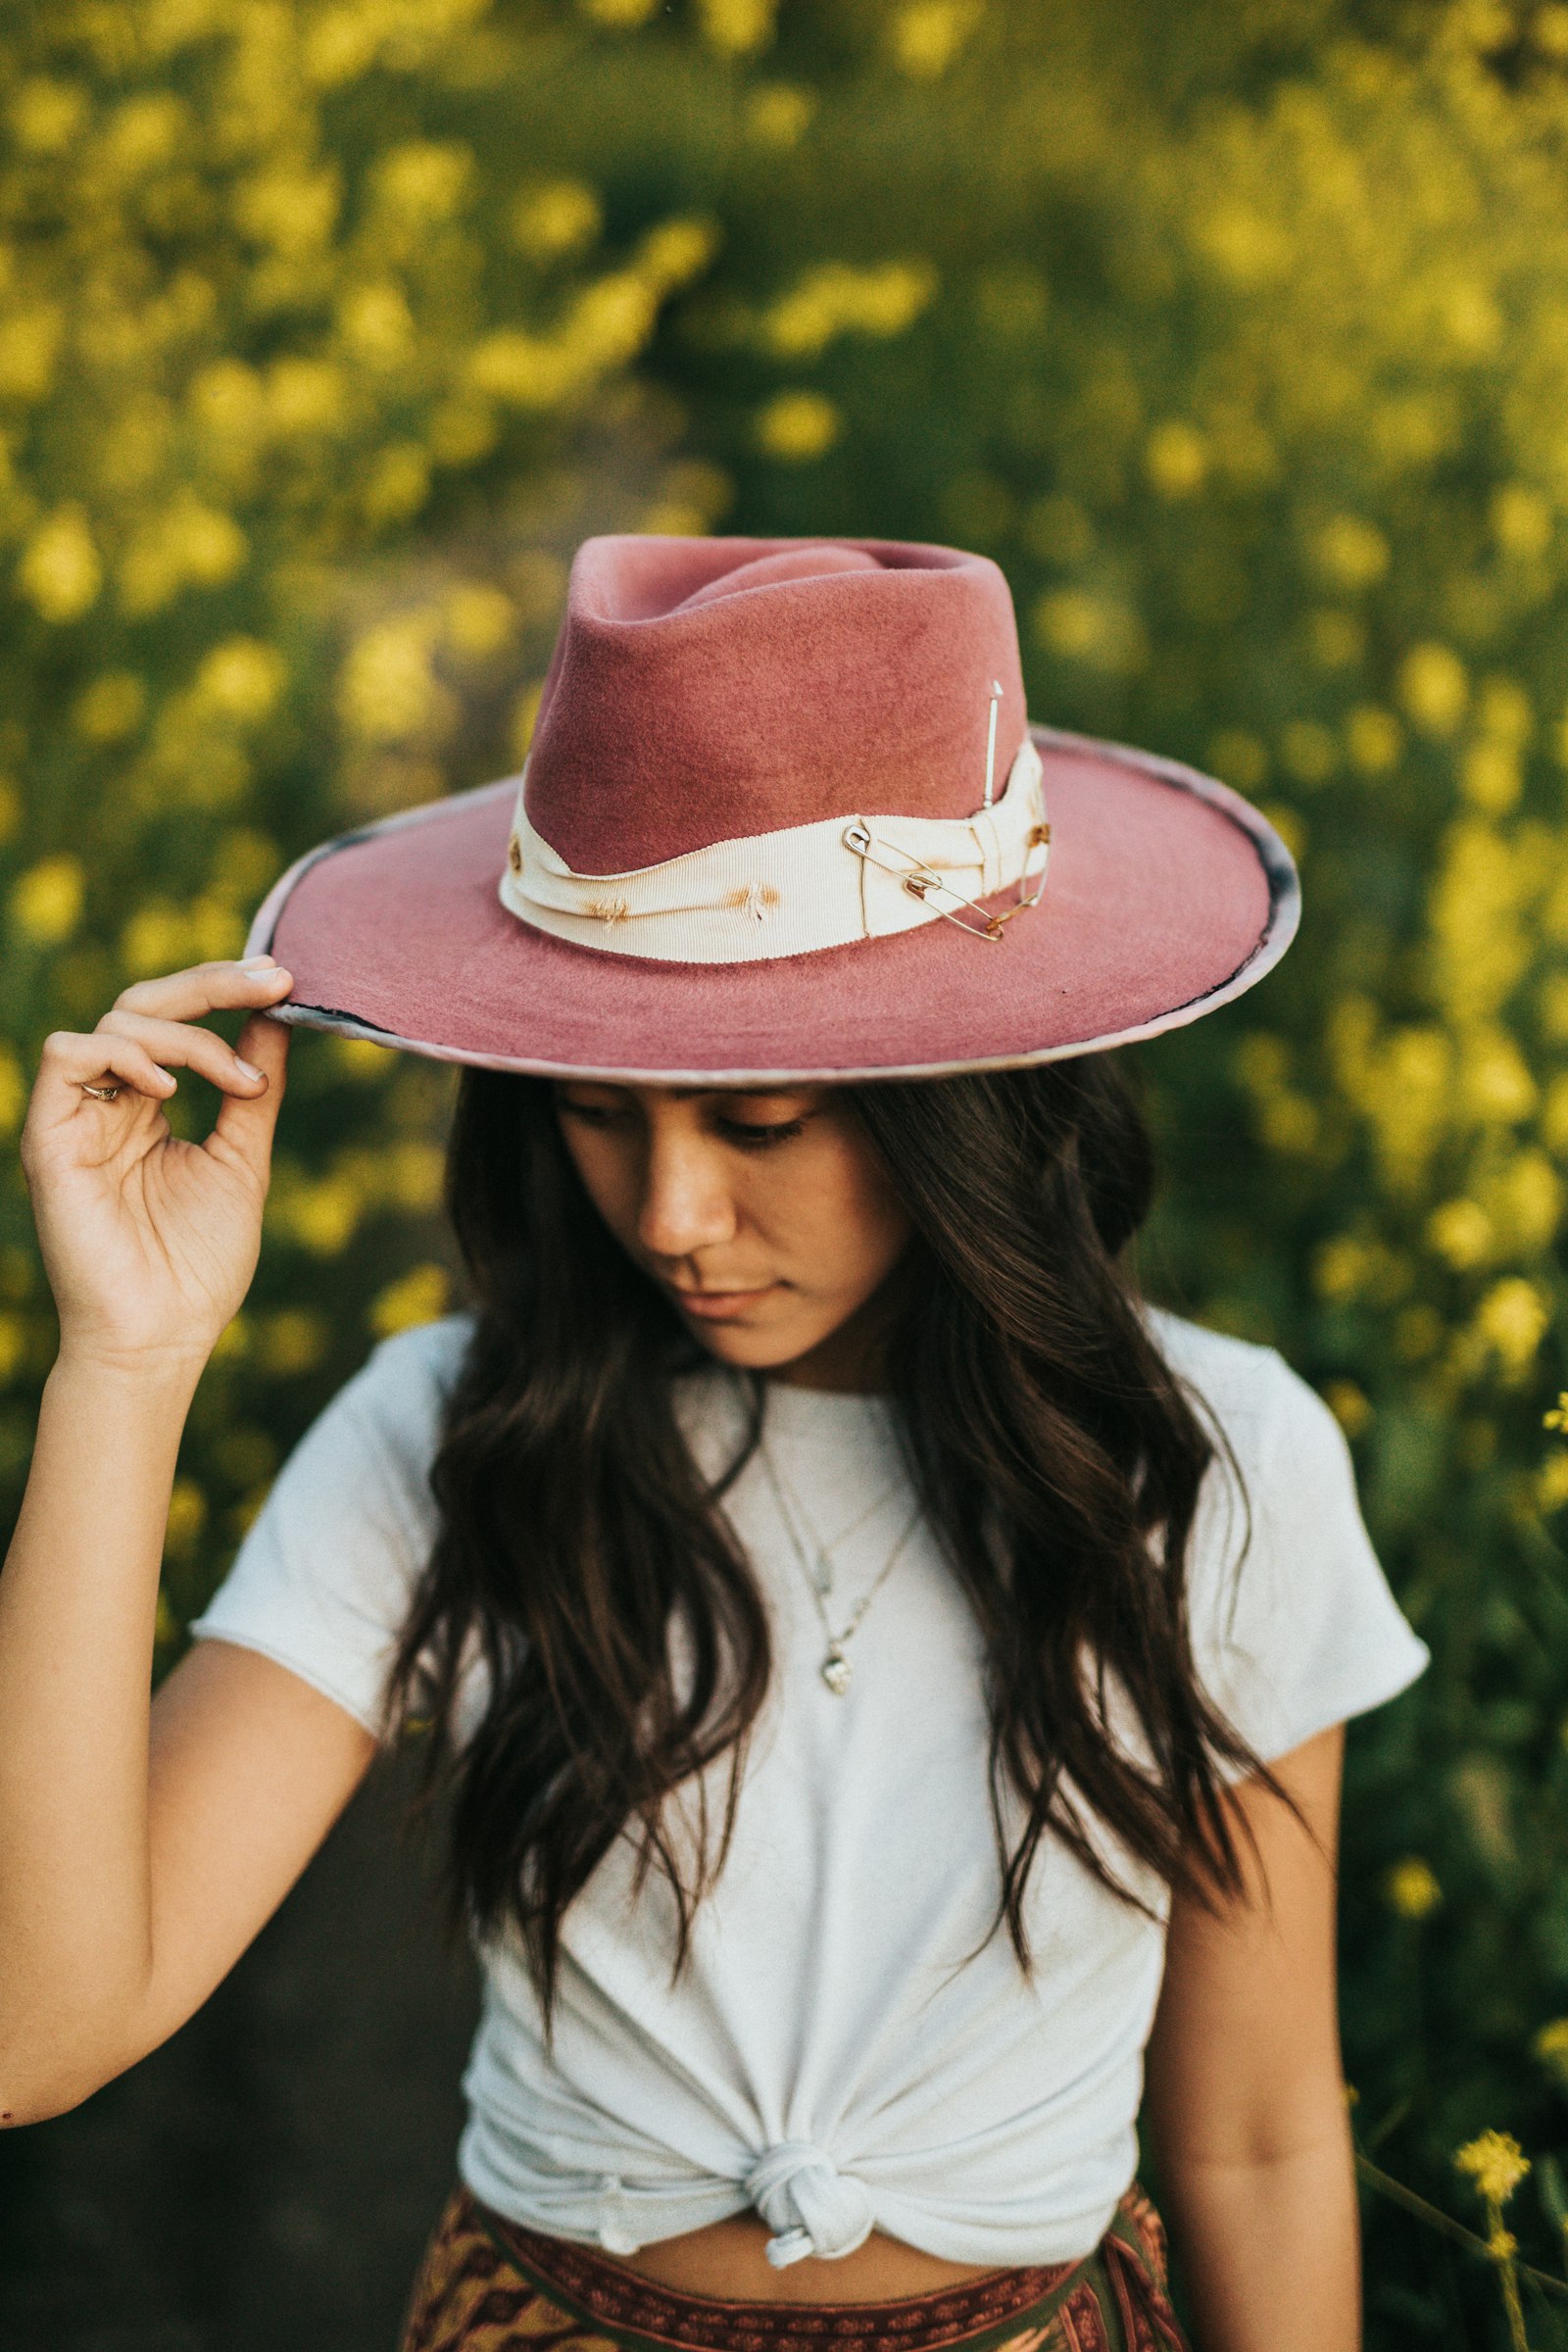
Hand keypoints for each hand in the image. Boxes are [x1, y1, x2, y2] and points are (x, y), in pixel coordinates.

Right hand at [19, 957, 295, 1372]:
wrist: (161, 1337)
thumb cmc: (198, 1264)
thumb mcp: (241, 1160)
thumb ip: (252, 1089)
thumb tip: (278, 1016)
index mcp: (146, 1106)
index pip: (176, 1021)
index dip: (225, 990)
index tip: (285, 981)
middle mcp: (107, 1103)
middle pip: (144, 1003)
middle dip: (213, 984)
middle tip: (274, 983)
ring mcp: (76, 1117)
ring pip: (116, 1022)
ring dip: (187, 1036)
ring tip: (236, 1081)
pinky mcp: (49, 1138)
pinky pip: (66, 1055)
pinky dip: (121, 1055)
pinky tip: (167, 1089)